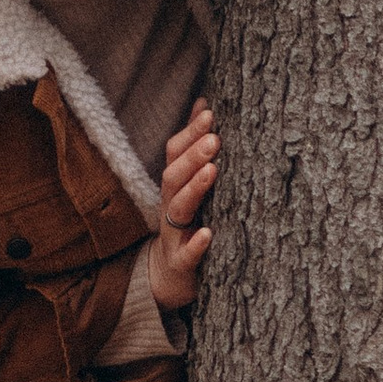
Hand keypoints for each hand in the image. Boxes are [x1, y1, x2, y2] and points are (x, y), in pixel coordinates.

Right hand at [149, 100, 217, 312]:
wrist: (168, 278)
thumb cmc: (185, 224)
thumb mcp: (187, 186)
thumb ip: (193, 147)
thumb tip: (204, 103)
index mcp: (174, 186)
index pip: (174, 154)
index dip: (189, 133)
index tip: (210, 113)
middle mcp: (170, 206)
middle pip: (174, 177)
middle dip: (192, 156)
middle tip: (215, 138)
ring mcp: (174, 235)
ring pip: (178, 209)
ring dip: (194, 189)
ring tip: (212, 170)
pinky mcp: (181, 265)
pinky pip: (186, 255)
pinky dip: (195, 244)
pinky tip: (207, 234)